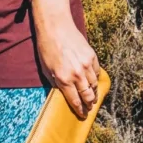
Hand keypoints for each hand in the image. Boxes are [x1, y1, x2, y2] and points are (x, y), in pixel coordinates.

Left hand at [32, 0, 101, 118]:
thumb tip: (63, 93)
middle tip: (89, 108)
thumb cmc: (46, 47)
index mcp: (63, 79)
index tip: (83, 115)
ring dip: (93, 92)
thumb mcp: (45, 68)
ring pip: (94, 85)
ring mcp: (86, 65)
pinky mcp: (92, 57)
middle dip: (89, 104)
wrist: (56, 26)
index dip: (80, 110)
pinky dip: (95, 78)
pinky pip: (97, 73)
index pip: (75, 101)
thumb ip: (55, 83)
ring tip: (92, 96)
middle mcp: (77, 74)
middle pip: (88, 96)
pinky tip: (92, 81)